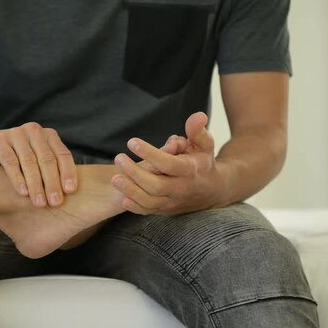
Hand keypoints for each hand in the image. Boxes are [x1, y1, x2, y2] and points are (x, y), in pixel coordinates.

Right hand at [0, 122, 76, 206]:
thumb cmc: (17, 157)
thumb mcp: (37, 159)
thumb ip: (51, 169)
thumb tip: (70, 194)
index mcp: (48, 135)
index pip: (63, 154)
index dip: (68, 173)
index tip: (70, 191)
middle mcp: (34, 131)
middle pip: (47, 159)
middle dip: (52, 183)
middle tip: (55, 203)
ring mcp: (15, 134)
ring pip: (29, 161)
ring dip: (36, 184)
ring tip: (40, 203)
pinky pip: (10, 161)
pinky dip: (18, 178)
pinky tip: (23, 193)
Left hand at [111, 112, 225, 214]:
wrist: (213, 191)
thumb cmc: (203, 162)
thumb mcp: (204, 145)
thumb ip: (198, 131)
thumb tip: (198, 116)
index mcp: (190, 171)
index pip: (168, 164)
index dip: (150, 153)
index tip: (132, 142)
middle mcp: (181, 189)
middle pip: (156, 186)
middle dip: (135, 173)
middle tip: (118, 158)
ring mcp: (172, 202)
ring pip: (150, 201)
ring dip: (131, 191)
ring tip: (115, 178)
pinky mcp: (165, 210)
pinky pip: (148, 211)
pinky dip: (135, 207)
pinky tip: (122, 197)